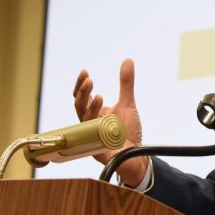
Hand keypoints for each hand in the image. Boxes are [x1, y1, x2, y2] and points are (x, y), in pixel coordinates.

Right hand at [72, 58, 146, 185]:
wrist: (134, 153)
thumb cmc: (128, 131)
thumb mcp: (128, 102)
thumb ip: (126, 83)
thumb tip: (128, 60)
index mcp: (95, 112)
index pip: (83, 96)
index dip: (81, 85)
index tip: (84, 71)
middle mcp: (90, 122)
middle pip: (79, 105)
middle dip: (82, 92)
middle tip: (88, 78)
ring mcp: (92, 134)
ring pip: (84, 118)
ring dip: (89, 105)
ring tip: (97, 92)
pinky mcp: (96, 145)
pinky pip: (92, 133)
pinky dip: (96, 122)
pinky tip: (103, 111)